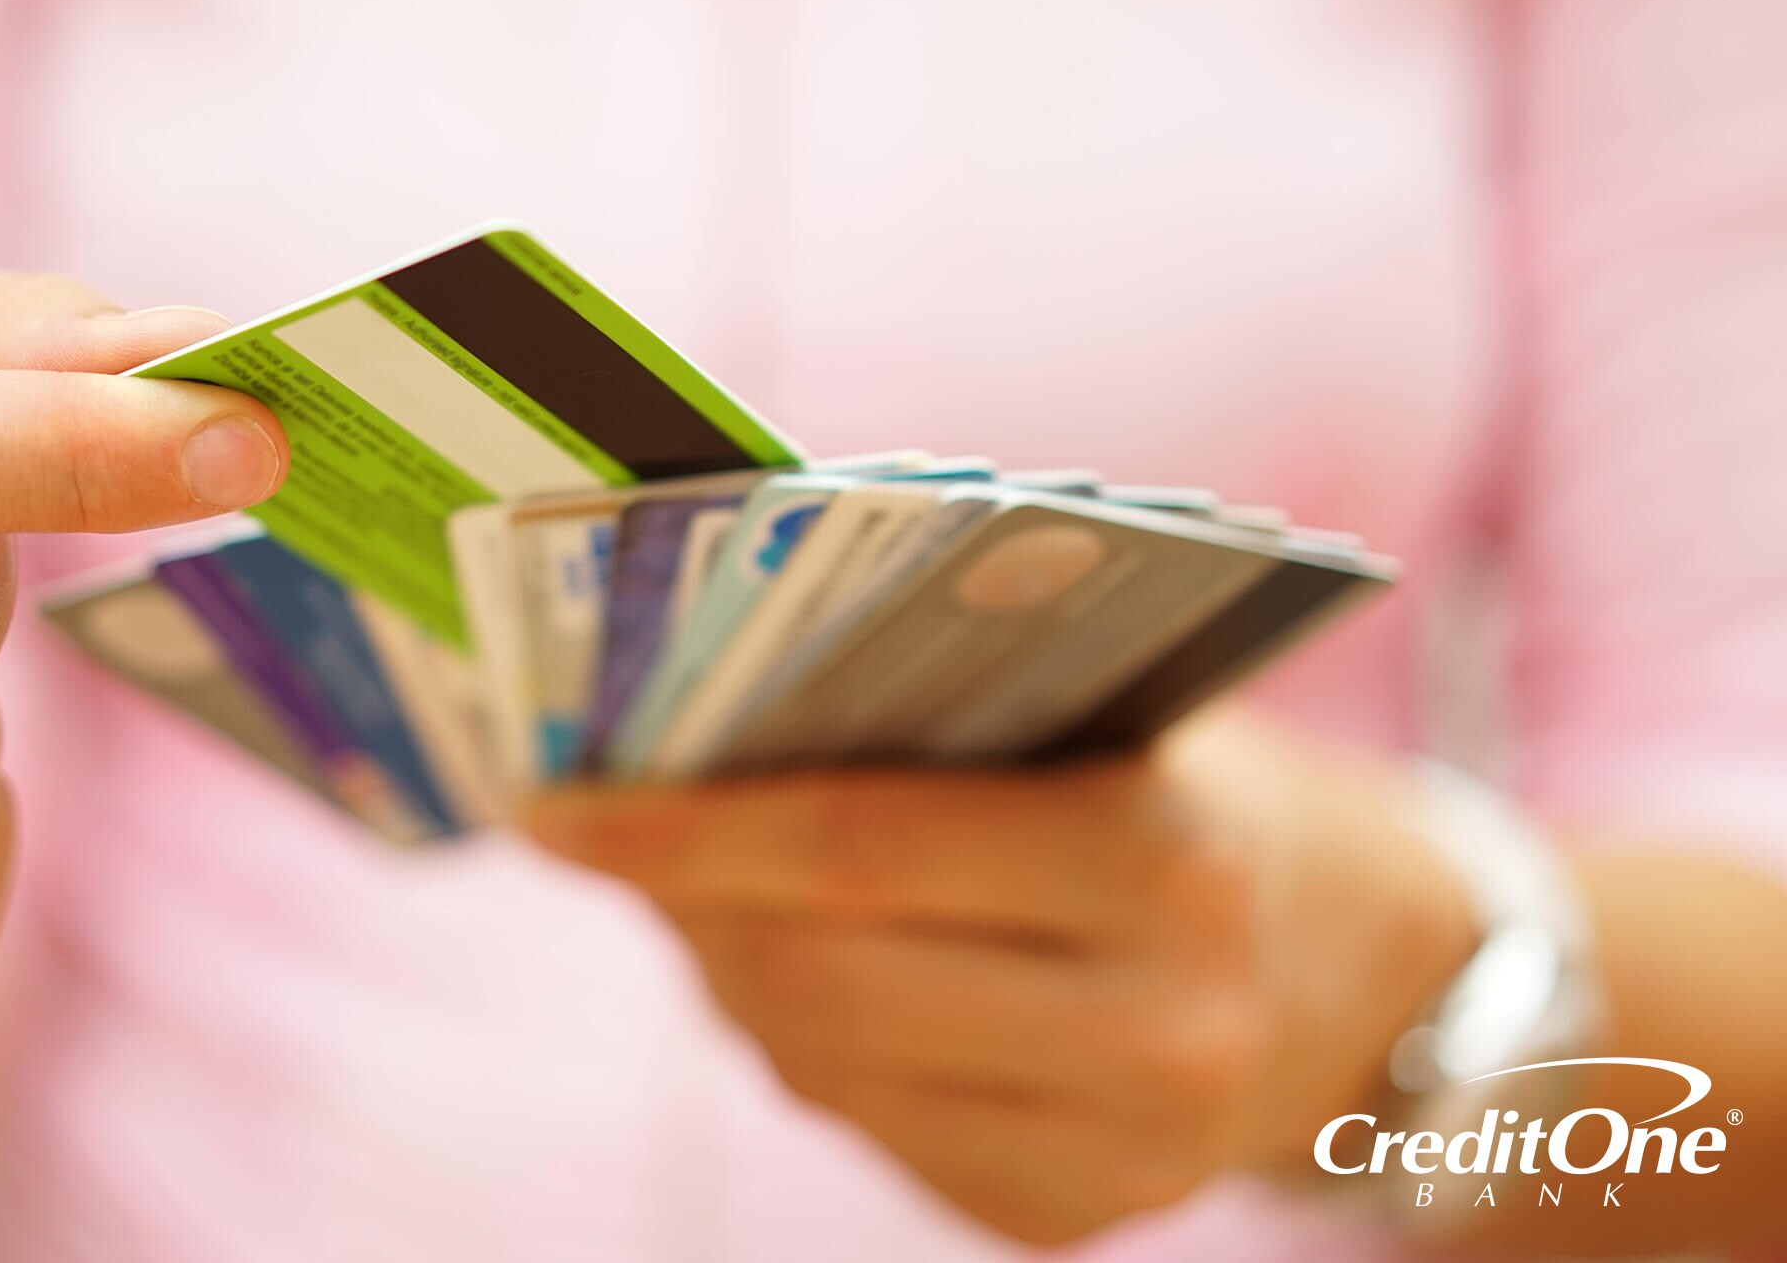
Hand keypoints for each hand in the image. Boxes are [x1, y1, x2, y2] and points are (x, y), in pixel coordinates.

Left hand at [529, 712, 1476, 1245]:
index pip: (865, 849)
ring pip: (825, 1072)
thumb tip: (689, 728)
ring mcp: (1124, 1158)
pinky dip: (803, 1050)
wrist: (1373, 975)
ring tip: (704, 895)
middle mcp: (1161, 1031)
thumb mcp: (1107, 715)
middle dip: (690, 910)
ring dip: (733, 978)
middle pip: (825, 985)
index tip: (553, 804)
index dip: (686, 829)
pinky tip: (799, 979)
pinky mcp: (1074, 1221)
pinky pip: (871, 1135)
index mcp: (1165, 864)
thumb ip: (930, 714)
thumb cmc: (1201, 796)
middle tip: (610, 839)